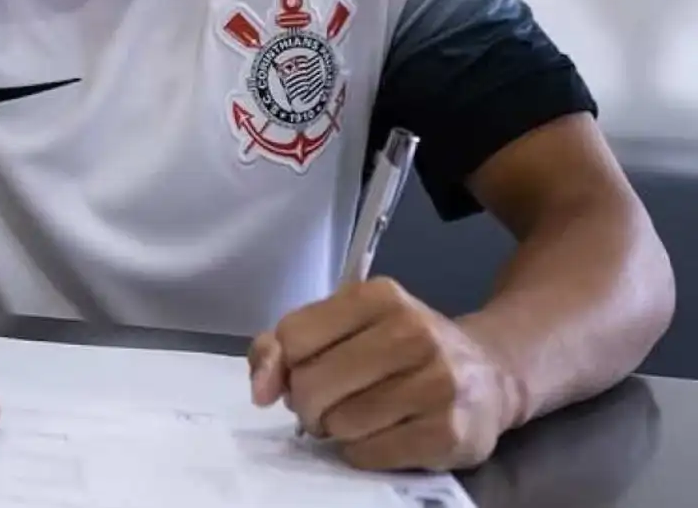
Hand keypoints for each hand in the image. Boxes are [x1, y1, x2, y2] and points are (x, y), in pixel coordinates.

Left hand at [248, 277, 515, 471]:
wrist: (489, 374)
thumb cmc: (401, 346)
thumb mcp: (348, 323)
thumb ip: (289, 342)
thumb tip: (260, 387)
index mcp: (378, 296)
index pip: (295, 335)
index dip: (284, 364)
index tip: (298, 373)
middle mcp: (411, 331)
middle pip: (315, 383)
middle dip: (306, 403)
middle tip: (323, 404)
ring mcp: (435, 382)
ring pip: (341, 422)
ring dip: (336, 429)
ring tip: (357, 415)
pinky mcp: (449, 432)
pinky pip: (370, 453)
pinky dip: (362, 450)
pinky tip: (382, 433)